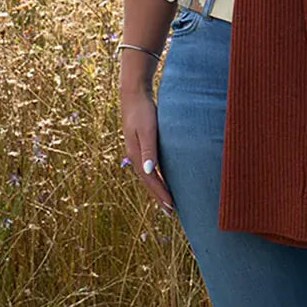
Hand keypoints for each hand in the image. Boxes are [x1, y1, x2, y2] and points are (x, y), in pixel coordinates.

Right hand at [120, 86, 174, 214]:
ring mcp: (137, 150)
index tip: (172, 207)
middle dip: (159, 196)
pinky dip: (156, 176)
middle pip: (148, 181)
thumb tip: (149, 172)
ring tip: (168, 200)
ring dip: (157, 188)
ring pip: (148, 175)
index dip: (160, 194)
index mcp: (136, 155)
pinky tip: (163, 177)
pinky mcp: (141, 144)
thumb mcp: (147, 130)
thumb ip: (149, 150)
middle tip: (171, 211)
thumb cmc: (142, 111)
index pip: (150, 180)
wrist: (134, 94)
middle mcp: (135, 156)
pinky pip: (149, 166)